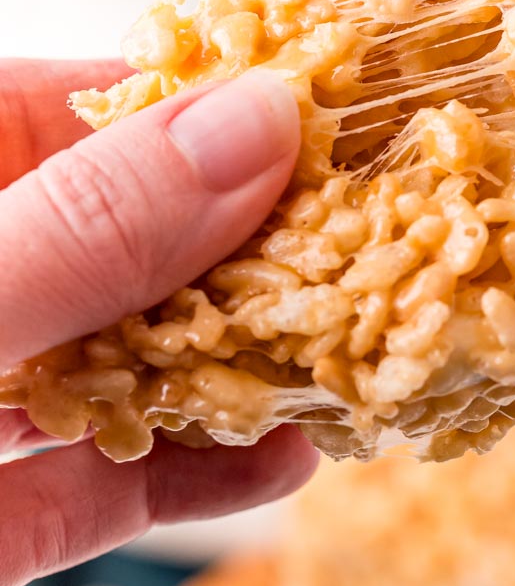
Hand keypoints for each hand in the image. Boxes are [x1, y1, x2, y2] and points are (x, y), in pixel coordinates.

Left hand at [0, 63, 316, 585]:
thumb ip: (82, 231)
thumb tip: (252, 127)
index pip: (64, 108)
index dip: (197, 101)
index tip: (328, 107)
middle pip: (121, 239)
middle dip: (248, 244)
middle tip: (379, 238)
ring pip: (123, 361)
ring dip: (238, 361)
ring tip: (357, 348)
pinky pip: (102, 484)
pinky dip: (191, 477)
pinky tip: (279, 462)